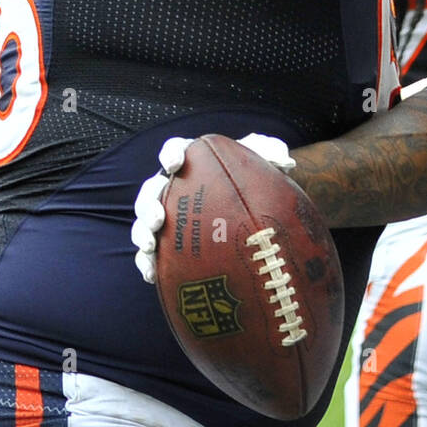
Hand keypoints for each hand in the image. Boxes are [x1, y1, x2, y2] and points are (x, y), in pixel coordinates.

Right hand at [131, 133, 295, 284]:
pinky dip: (148, 264)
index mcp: (192, 162)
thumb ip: (271, 152)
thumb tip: (284, 161)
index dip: (171, 155)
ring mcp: (167, 217)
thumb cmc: (255, 181)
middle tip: (158, 219)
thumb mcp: (264, 163)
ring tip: (150, 247)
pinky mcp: (168, 244)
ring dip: (142, 234)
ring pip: (143, 224)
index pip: (175, 150)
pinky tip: (152, 276)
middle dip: (149, 204)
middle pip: (150, 192)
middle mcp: (173, 187)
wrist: (256, 209)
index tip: (175, 164)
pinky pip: (151, 254)